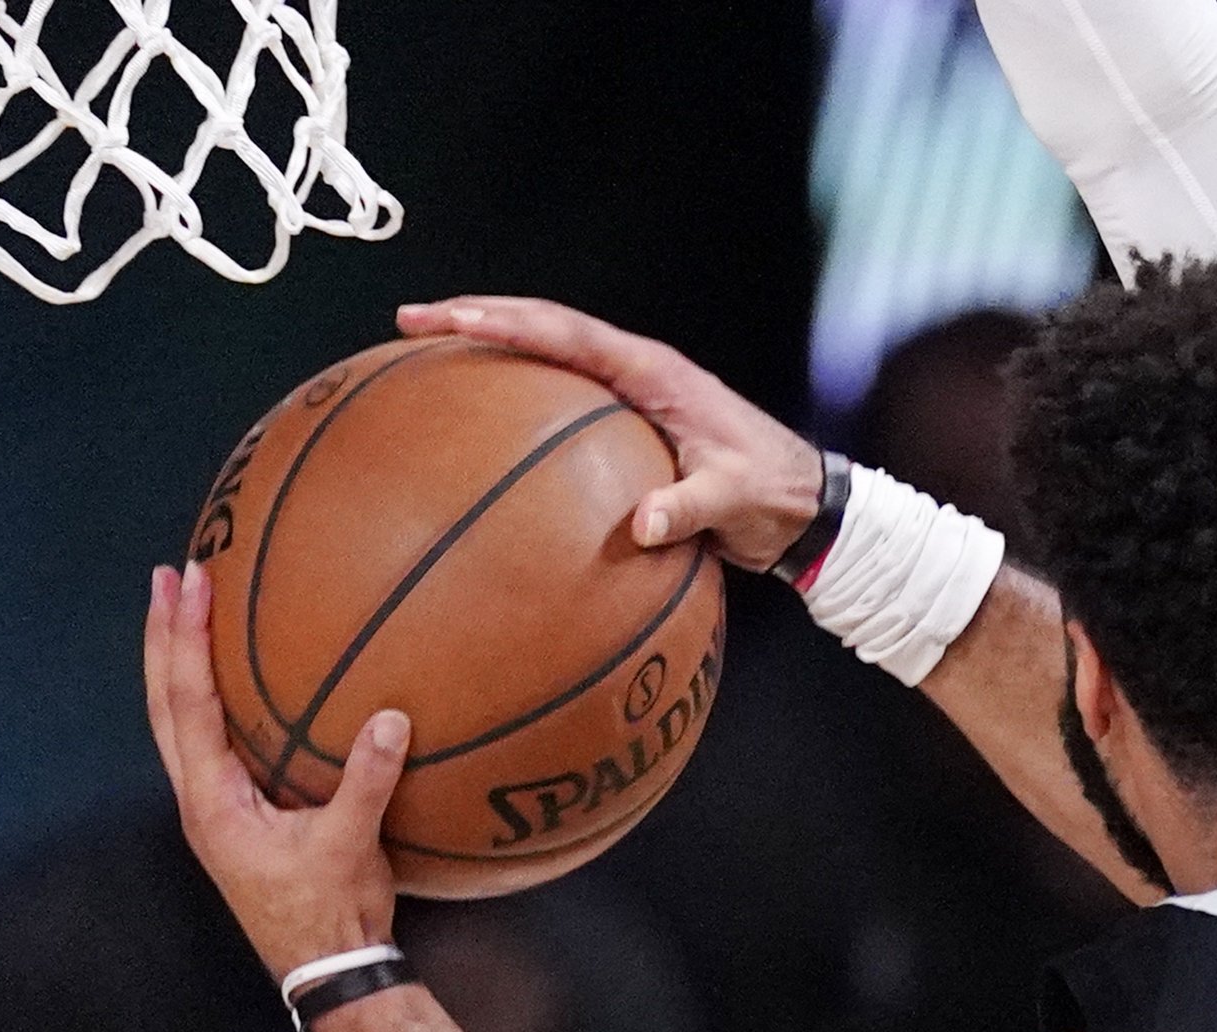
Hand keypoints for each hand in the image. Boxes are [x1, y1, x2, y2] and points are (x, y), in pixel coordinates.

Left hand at [142, 563, 407, 979]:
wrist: (326, 968)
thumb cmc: (330, 912)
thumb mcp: (351, 845)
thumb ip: (366, 781)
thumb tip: (390, 718)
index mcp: (210, 801)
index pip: (188, 703)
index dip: (184, 639)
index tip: (187, 582)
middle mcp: (198, 798)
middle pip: (164, 703)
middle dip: (163, 638)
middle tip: (168, 577)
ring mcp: (214, 808)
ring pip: (179, 722)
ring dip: (179, 665)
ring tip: (185, 613)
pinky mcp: (237, 815)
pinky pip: (213, 741)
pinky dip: (213, 699)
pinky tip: (238, 681)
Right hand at [396, 296, 829, 569]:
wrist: (806, 502)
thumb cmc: (773, 493)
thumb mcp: (734, 501)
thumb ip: (689, 509)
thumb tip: (640, 527)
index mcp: (655, 372)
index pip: (565, 333)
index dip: (503, 321)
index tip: (446, 319)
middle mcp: (637, 370)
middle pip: (543, 329)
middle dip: (477, 319)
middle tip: (409, 322)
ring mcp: (631, 393)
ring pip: (549, 356)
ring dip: (493, 348)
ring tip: (427, 353)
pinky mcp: (629, 422)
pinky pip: (562, 399)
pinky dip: (520, 397)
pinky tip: (481, 422)